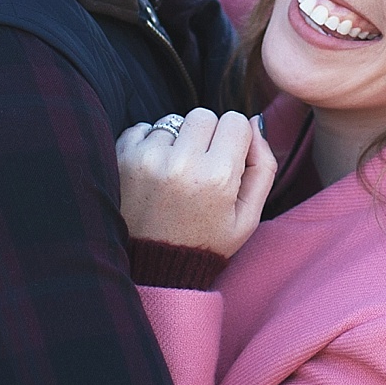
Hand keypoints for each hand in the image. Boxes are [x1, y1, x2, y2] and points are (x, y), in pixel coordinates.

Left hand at [114, 109, 276, 257]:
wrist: (154, 268)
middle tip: (201, 168)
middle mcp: (182, 162)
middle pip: (204, 115)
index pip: (236, 121)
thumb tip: (255, 121)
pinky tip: (155, 173)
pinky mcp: (123, 158)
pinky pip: (144, 128)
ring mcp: (149, 158)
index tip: (226, 162)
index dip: (234, 140)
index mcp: (218, 176)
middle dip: (207, 136)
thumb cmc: (205, 241)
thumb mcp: (248, 217)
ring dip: (177, 142)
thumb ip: (263, 167)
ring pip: (173, 122)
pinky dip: (150, 144)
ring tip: (175, 176)